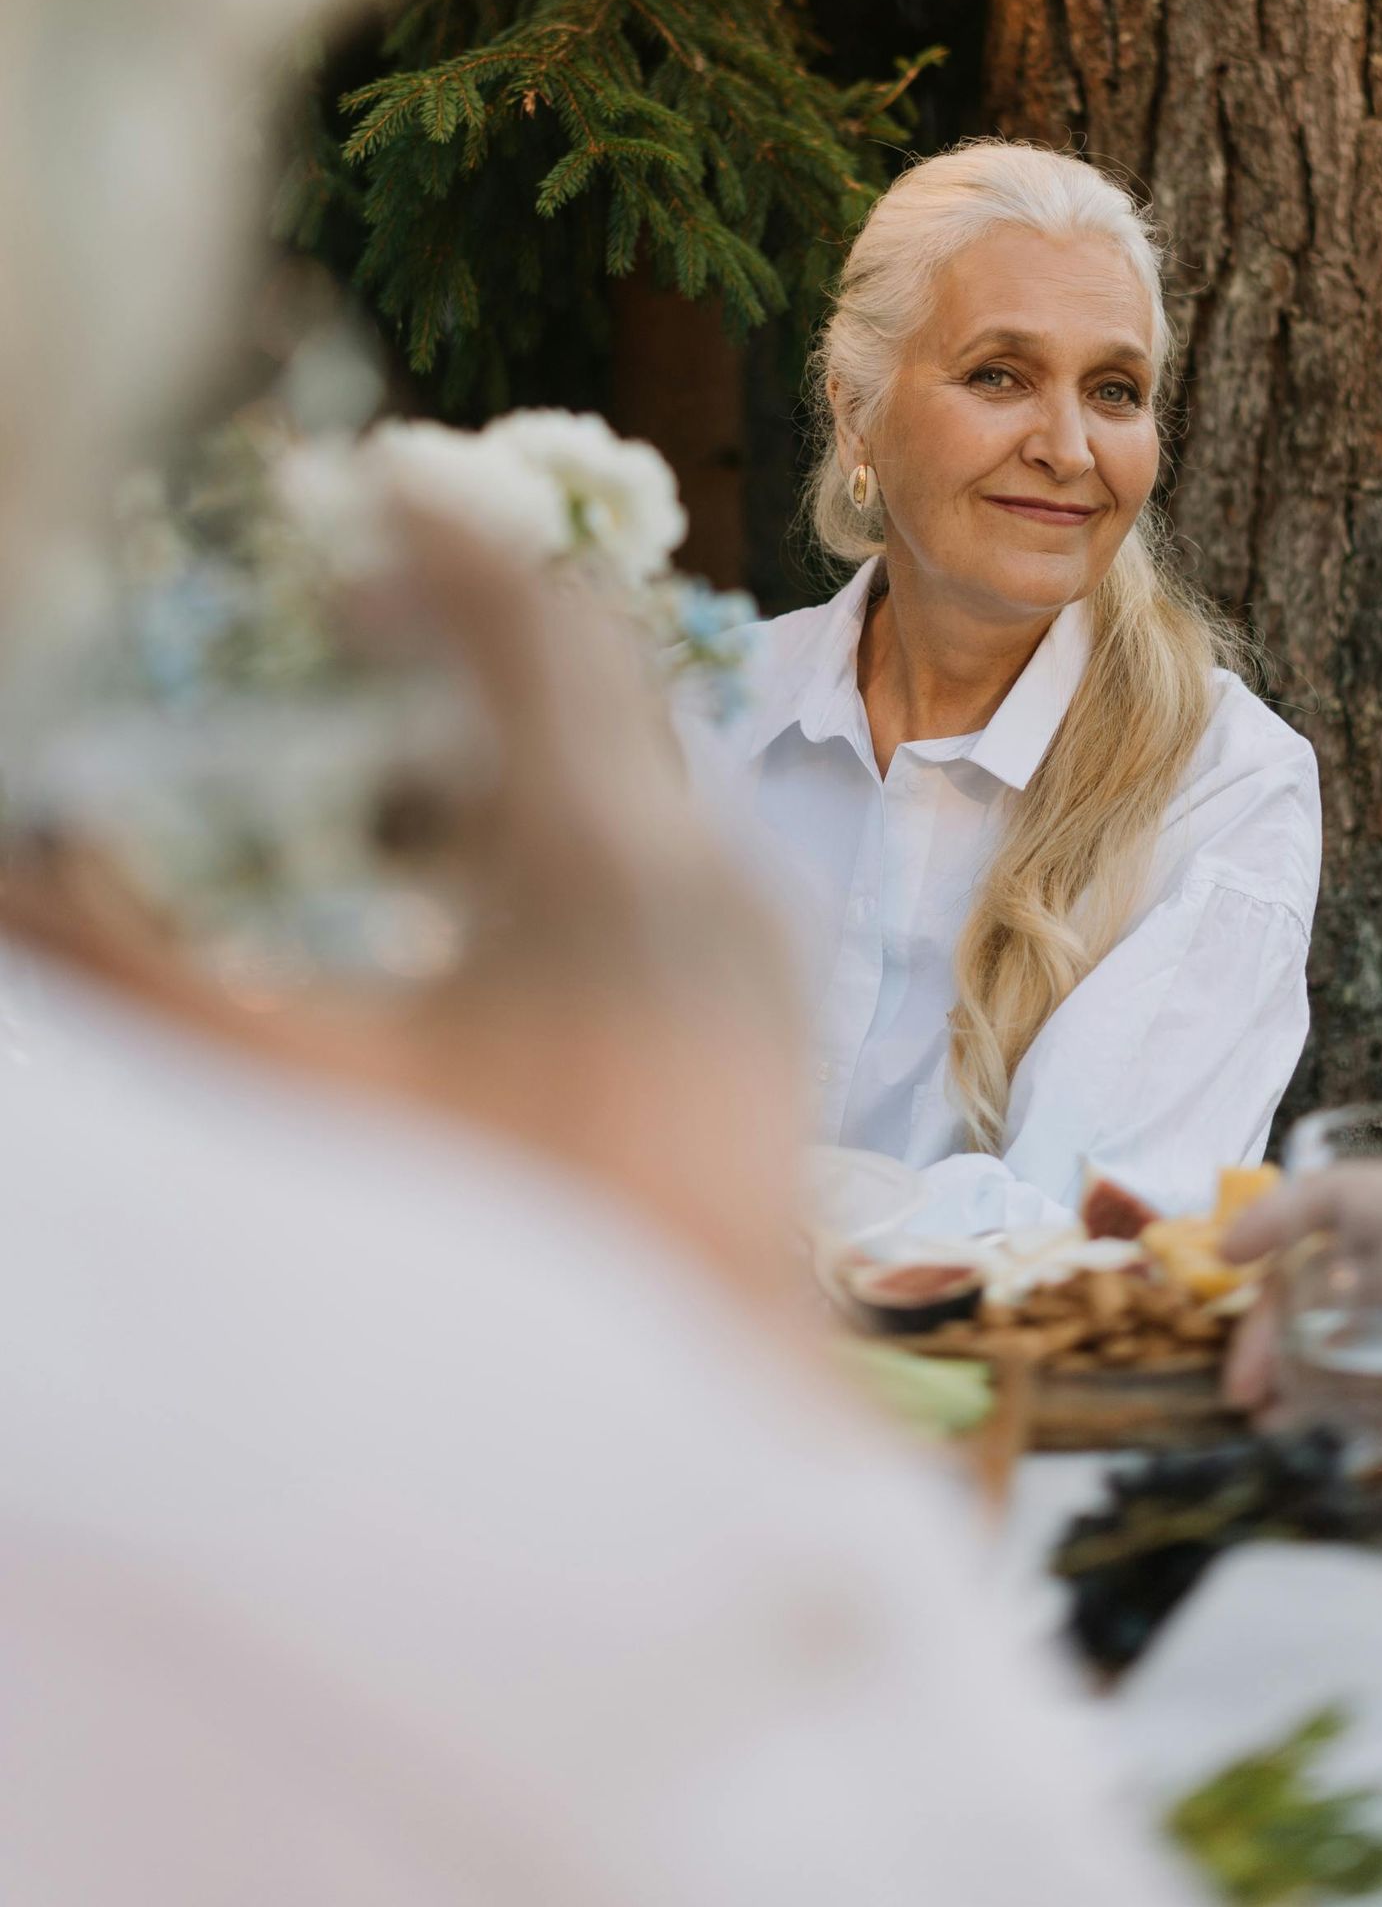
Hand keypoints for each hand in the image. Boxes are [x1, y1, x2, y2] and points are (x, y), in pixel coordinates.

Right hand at [3, 509, 809, 1315]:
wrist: (700, 1445)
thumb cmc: (489, 1279)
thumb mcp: (292, 1110)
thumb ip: (138, 974)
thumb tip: (19, 864)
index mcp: (601, 862)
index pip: (526, 620)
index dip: (437, 533)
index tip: (362, 480)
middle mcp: (703, 872)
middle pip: (592, 670)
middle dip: (467, 618)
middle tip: (350, 598)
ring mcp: (752, 941)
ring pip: (632, 766)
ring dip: (511, 733)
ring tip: (378, 761)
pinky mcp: (764, 1008)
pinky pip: (666, 852)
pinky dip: (563, 822)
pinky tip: (458, 901)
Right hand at [1215, 1145, 1381, 1415]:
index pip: (1328, 1197)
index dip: (1275, 1218)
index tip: (1229, 1251)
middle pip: (1308, 1280)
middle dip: (1269, 1331)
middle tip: (1245, 1388)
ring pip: (1326, 1333)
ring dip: (1297, 1376)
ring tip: (1271, 1419)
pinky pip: (1370, 1372)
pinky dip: (1346, 1400)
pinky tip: (1329, 1426)